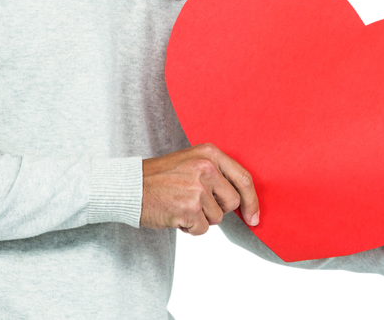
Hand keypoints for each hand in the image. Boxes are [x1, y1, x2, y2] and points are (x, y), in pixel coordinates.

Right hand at [140, 143, 258, 236]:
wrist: (128, 187)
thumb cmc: (158, 177)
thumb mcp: (190, 161)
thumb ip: (215, 173)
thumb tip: (241, 199)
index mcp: (209, 153)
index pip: (243, 179)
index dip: (252, 201)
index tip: (254, 217)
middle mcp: (206, 168)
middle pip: (232, 202)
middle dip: (217, 210)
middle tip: (196, 205)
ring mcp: (197, 188)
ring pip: (217, 218)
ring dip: (200, 220)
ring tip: (181, 208)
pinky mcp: (188, 208)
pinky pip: (202, 230)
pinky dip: (190, 230)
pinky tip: (177, 219)